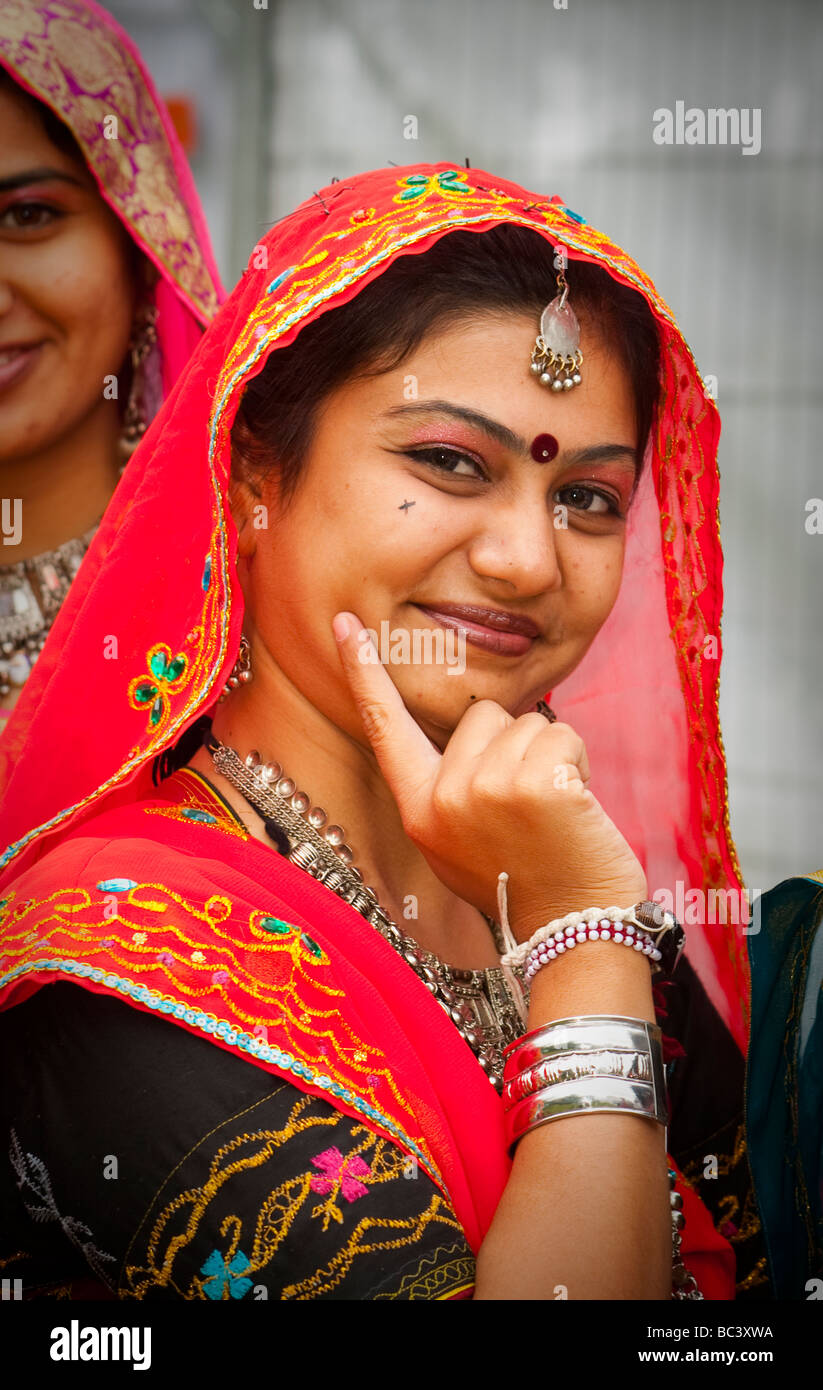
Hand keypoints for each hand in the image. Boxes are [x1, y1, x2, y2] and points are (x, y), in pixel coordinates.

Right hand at [332, 612, 647, 940]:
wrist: (574, 929)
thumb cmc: (525, 882)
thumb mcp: (460, 843)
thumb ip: (450, 787)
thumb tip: (478, 728)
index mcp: (419, 810)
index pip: (386, 727)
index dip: (365, 672)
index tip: (346, 622)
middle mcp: (443, 797)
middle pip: (483, 715)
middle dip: (515, 745)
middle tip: (529, 807)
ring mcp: (488, 789)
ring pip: (528, 722)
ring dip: (552, 756)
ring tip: (554, 813)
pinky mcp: (537, 785)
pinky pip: (563, 734)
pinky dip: (580, 762)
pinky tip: (576, 810)